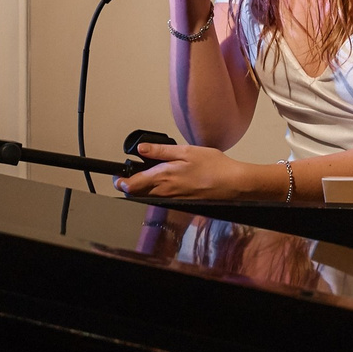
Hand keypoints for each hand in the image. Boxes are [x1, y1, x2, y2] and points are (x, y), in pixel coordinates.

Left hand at [117, 140, 261, 200]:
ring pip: (148, 196)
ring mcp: (172, 199)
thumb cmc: (213, 166)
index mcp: (163, 178)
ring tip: (146, 174)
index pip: (131, 185)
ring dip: (143, 188)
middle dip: (129, 185)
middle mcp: (165, 192)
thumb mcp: (185, 151)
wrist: (233, 184)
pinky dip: (156, 191)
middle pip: (137, 193)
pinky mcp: (181, 201)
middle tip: (129, 173)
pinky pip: (161, 198)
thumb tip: (142, 149)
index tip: (119, 175)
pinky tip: (165, 181)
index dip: (121, 181)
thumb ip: (161, 151)